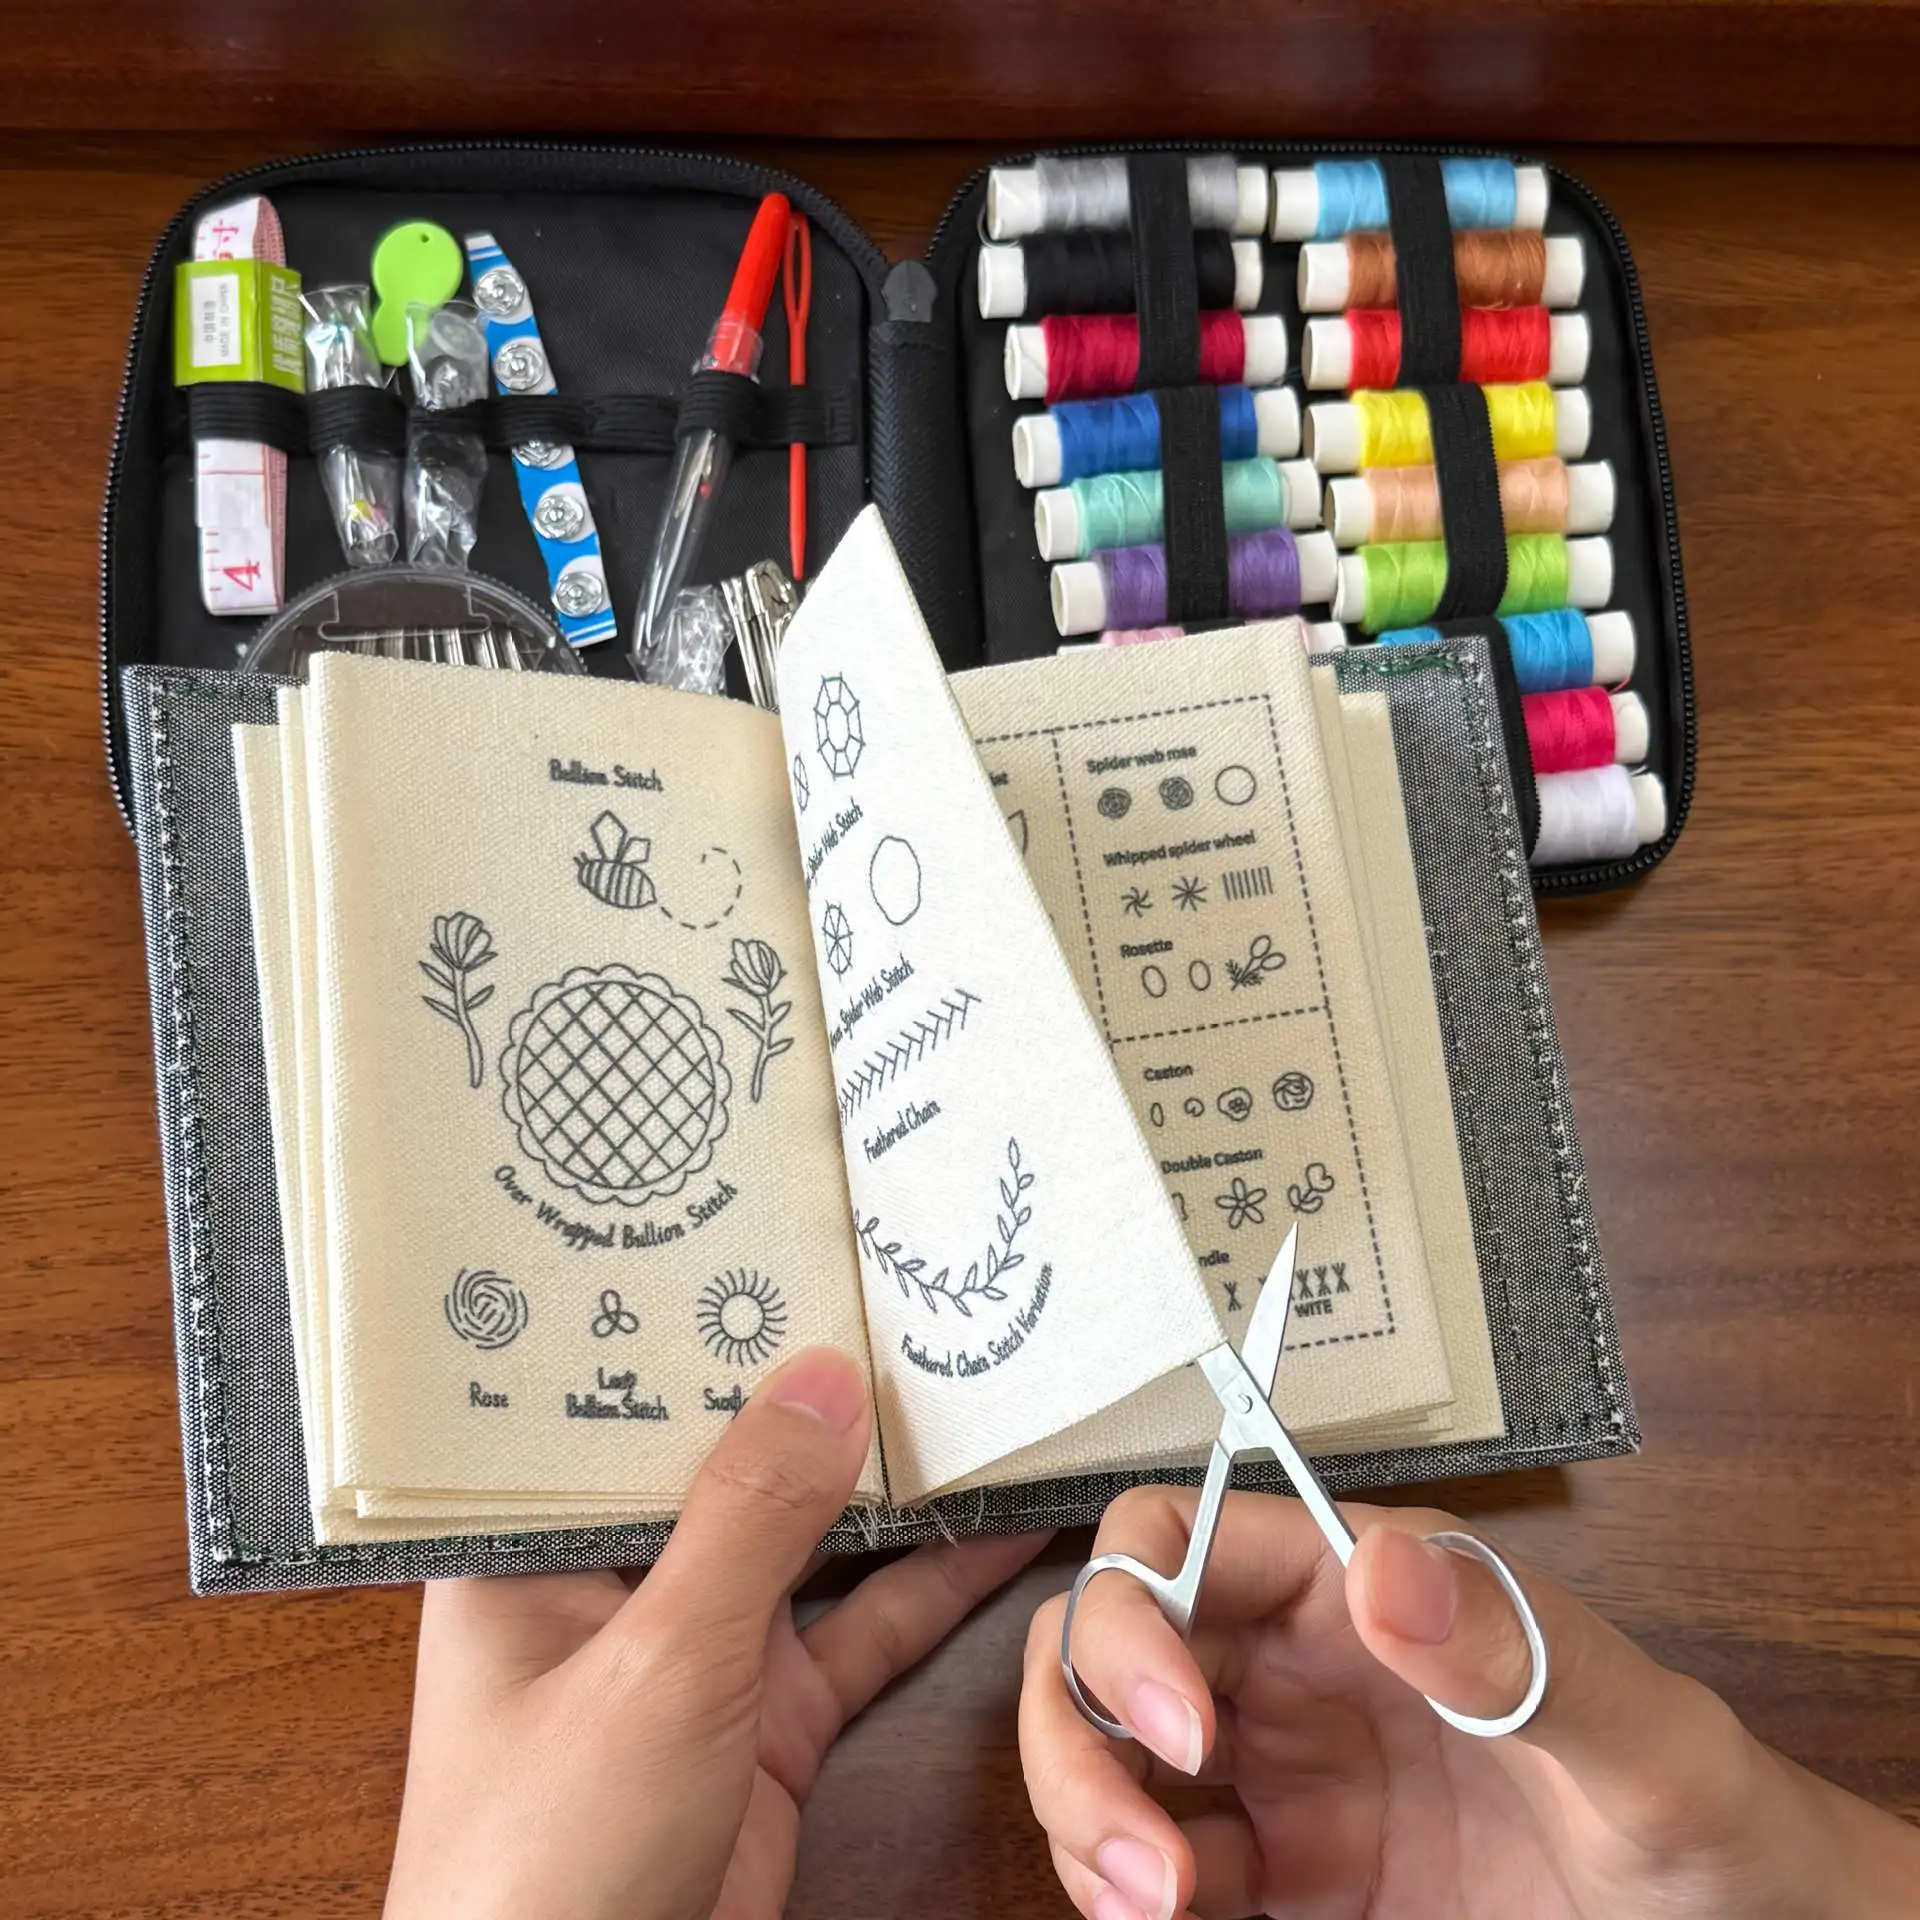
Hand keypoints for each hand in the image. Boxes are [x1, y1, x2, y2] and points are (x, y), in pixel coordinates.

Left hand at [385, 1347, 1046, 1919]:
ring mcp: (700, 1650)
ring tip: (980, 1388)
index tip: (792, 1242)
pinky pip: (863, 1628)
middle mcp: (616, 1583)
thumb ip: (745, 1521)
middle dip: (819, 1393)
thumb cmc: (545, 1866)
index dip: (705, 1324)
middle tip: (912, 1295)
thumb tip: (821, 1378)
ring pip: (811, 1539)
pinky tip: (1003, 1530)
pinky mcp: (769, 1720)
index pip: (621, 1401)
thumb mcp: (654, 1668)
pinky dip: (934, 1585)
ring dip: (891, 1483)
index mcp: (536, 1548)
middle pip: (731, 1461)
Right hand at [1023, 1487, 1919, 1918]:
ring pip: (1107, 1743)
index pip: (1183, 1537)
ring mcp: (1280, 1769)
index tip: (1182, 1726)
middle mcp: (1294, 1660)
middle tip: (1139, 1855)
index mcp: (1353, 1584)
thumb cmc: (1705, 1810)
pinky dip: (1118, 1887)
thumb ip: (1517, 1651)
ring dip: (1085, 1812)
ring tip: (1146, 1908)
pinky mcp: (1283, 1872)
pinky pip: (1154, 1859)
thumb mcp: (1638, 1736)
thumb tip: (1385, 1572)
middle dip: (1083, 1726)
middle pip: (1110, 1638)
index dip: (1137, 1607)